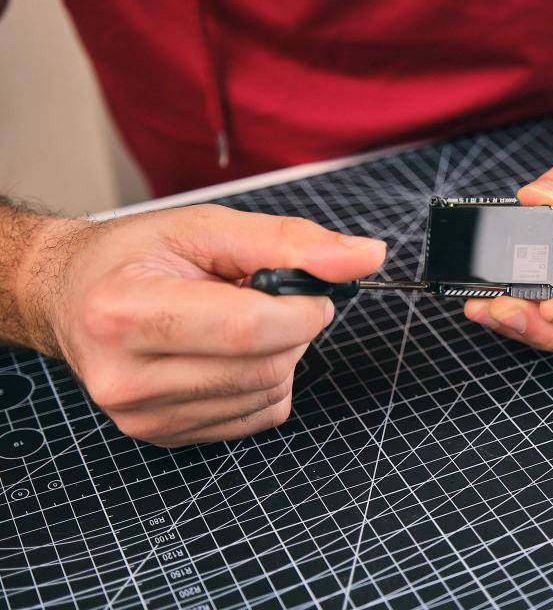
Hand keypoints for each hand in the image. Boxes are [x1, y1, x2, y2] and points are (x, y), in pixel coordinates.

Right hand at [23, 205, 384, 446]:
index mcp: (126, 312)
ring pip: (267, 394)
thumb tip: (366, 257)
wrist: (73, 297)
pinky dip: (267, 382)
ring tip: (240, 321)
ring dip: (282, 355)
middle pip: (264, 367)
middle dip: (294, 329)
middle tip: (270, 299)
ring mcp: (144, 417)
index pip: (247, 329)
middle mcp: (127, 376)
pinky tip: (233, 354)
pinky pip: (257, 417)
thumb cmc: (138, 256)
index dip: (302, 310)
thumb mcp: (207, 228)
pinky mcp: (164, 437)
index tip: (314, 292)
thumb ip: (289, 241)